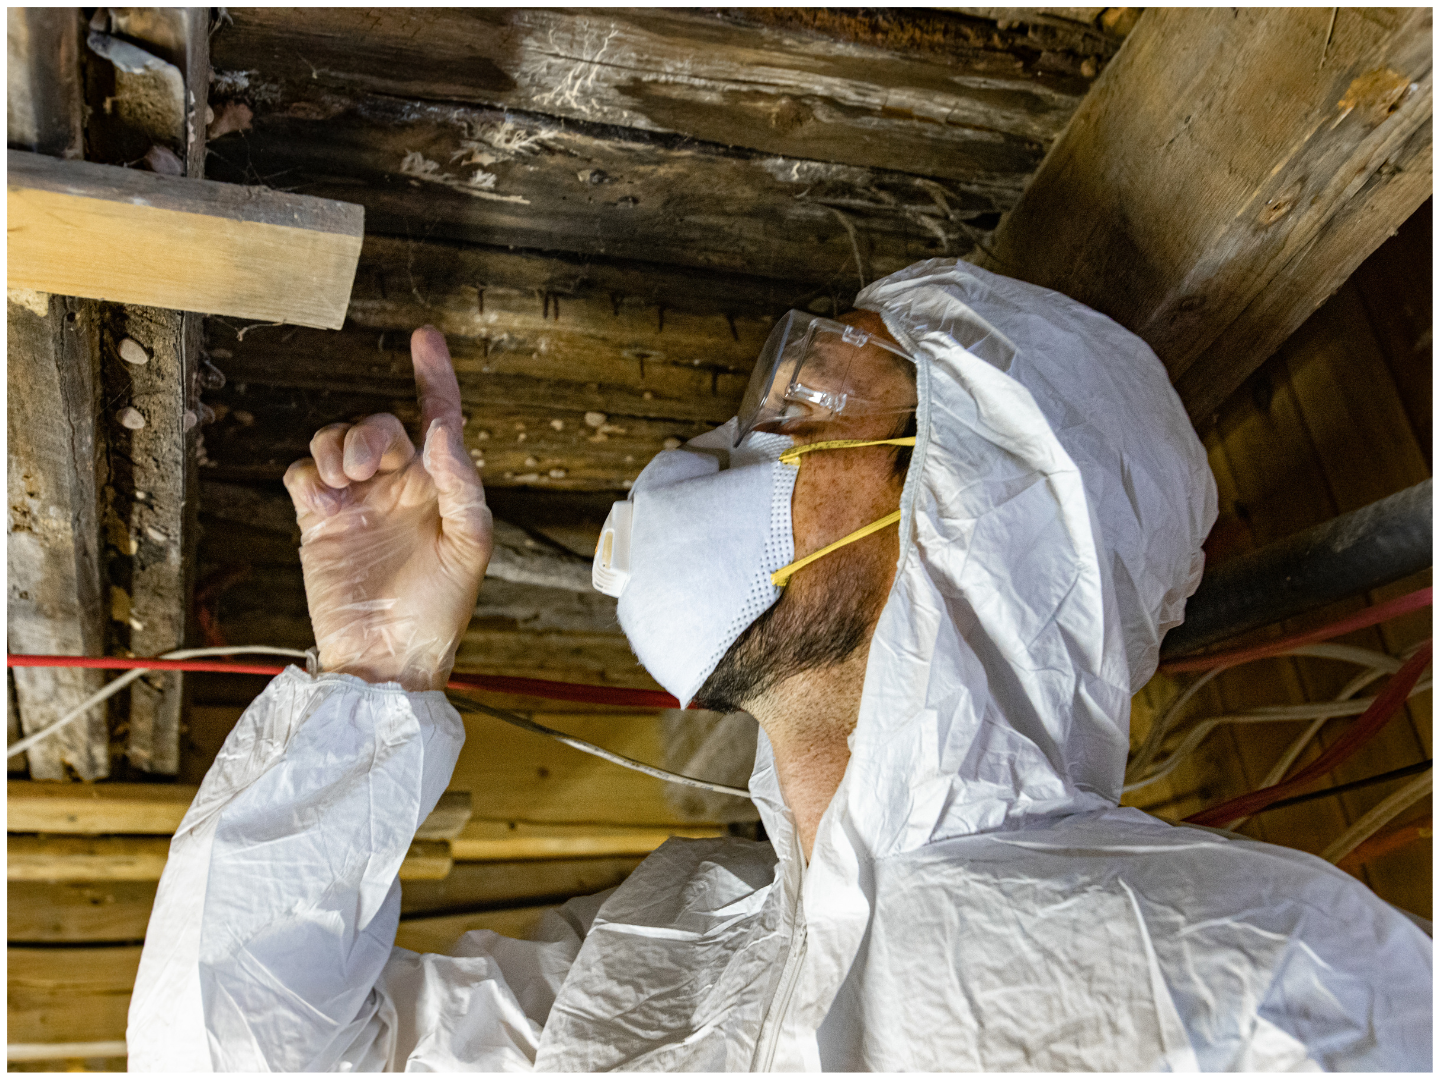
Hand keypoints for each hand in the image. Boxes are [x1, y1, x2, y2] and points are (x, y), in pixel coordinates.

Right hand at [283, 327, 492, 689]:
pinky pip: (303, 474)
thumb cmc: (440, 610)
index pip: (439, 418)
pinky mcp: (319, 523)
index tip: (425, 339)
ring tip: (347, 481)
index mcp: (440, 488)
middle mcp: (398, 488)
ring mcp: (356, 503)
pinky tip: (323, 497)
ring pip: (337, 440)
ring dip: (338, 447)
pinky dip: (309, 472)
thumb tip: (443, 430)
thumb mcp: (470, 547)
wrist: (387, 657)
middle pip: (379, 426)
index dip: (434, 377)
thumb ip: (461, 484)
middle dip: (371, 433)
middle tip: (368, 469)